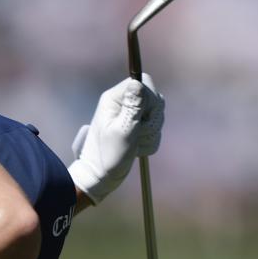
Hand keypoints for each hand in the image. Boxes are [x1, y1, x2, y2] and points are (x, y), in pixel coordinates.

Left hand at [68, 74, 163, 204]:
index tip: (143, 117)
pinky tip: (136, 149)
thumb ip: (133, 107)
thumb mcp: (122, 131)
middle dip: (152, 120)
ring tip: (134, 144)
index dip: (150, 98)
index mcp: (114, 98)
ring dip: (150, 133)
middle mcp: (123, 104)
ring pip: (157, 116)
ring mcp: (131, 116)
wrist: (100, 177)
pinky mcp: (137, 129)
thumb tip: (138, 82)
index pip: (143, 81)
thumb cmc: (107, 155)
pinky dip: (150, 142)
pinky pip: (155, 130)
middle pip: (154, 99)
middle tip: (137, 134)